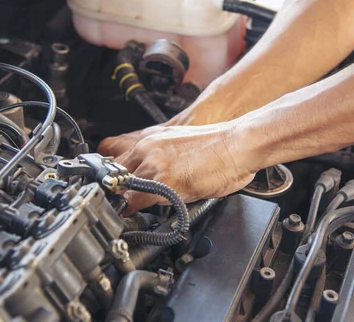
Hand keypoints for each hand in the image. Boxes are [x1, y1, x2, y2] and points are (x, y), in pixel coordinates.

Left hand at [110, 123, 255, 213]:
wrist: (238, 143)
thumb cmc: (219, 147)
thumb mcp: (180, 147)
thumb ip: (161, 160)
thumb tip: (153, 177)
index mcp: (151, 140)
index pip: (116, 161)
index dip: (116, 180)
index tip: (119, 190)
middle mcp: (148, 149)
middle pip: (114, 175)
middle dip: (118, 191)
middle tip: (124, 203)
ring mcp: (154, 165)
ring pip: (123, 189)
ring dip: (128, 202)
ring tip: (137, 209)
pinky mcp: (165, 181)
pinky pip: (137, 202)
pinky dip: (137, 211)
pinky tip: (144, 213)